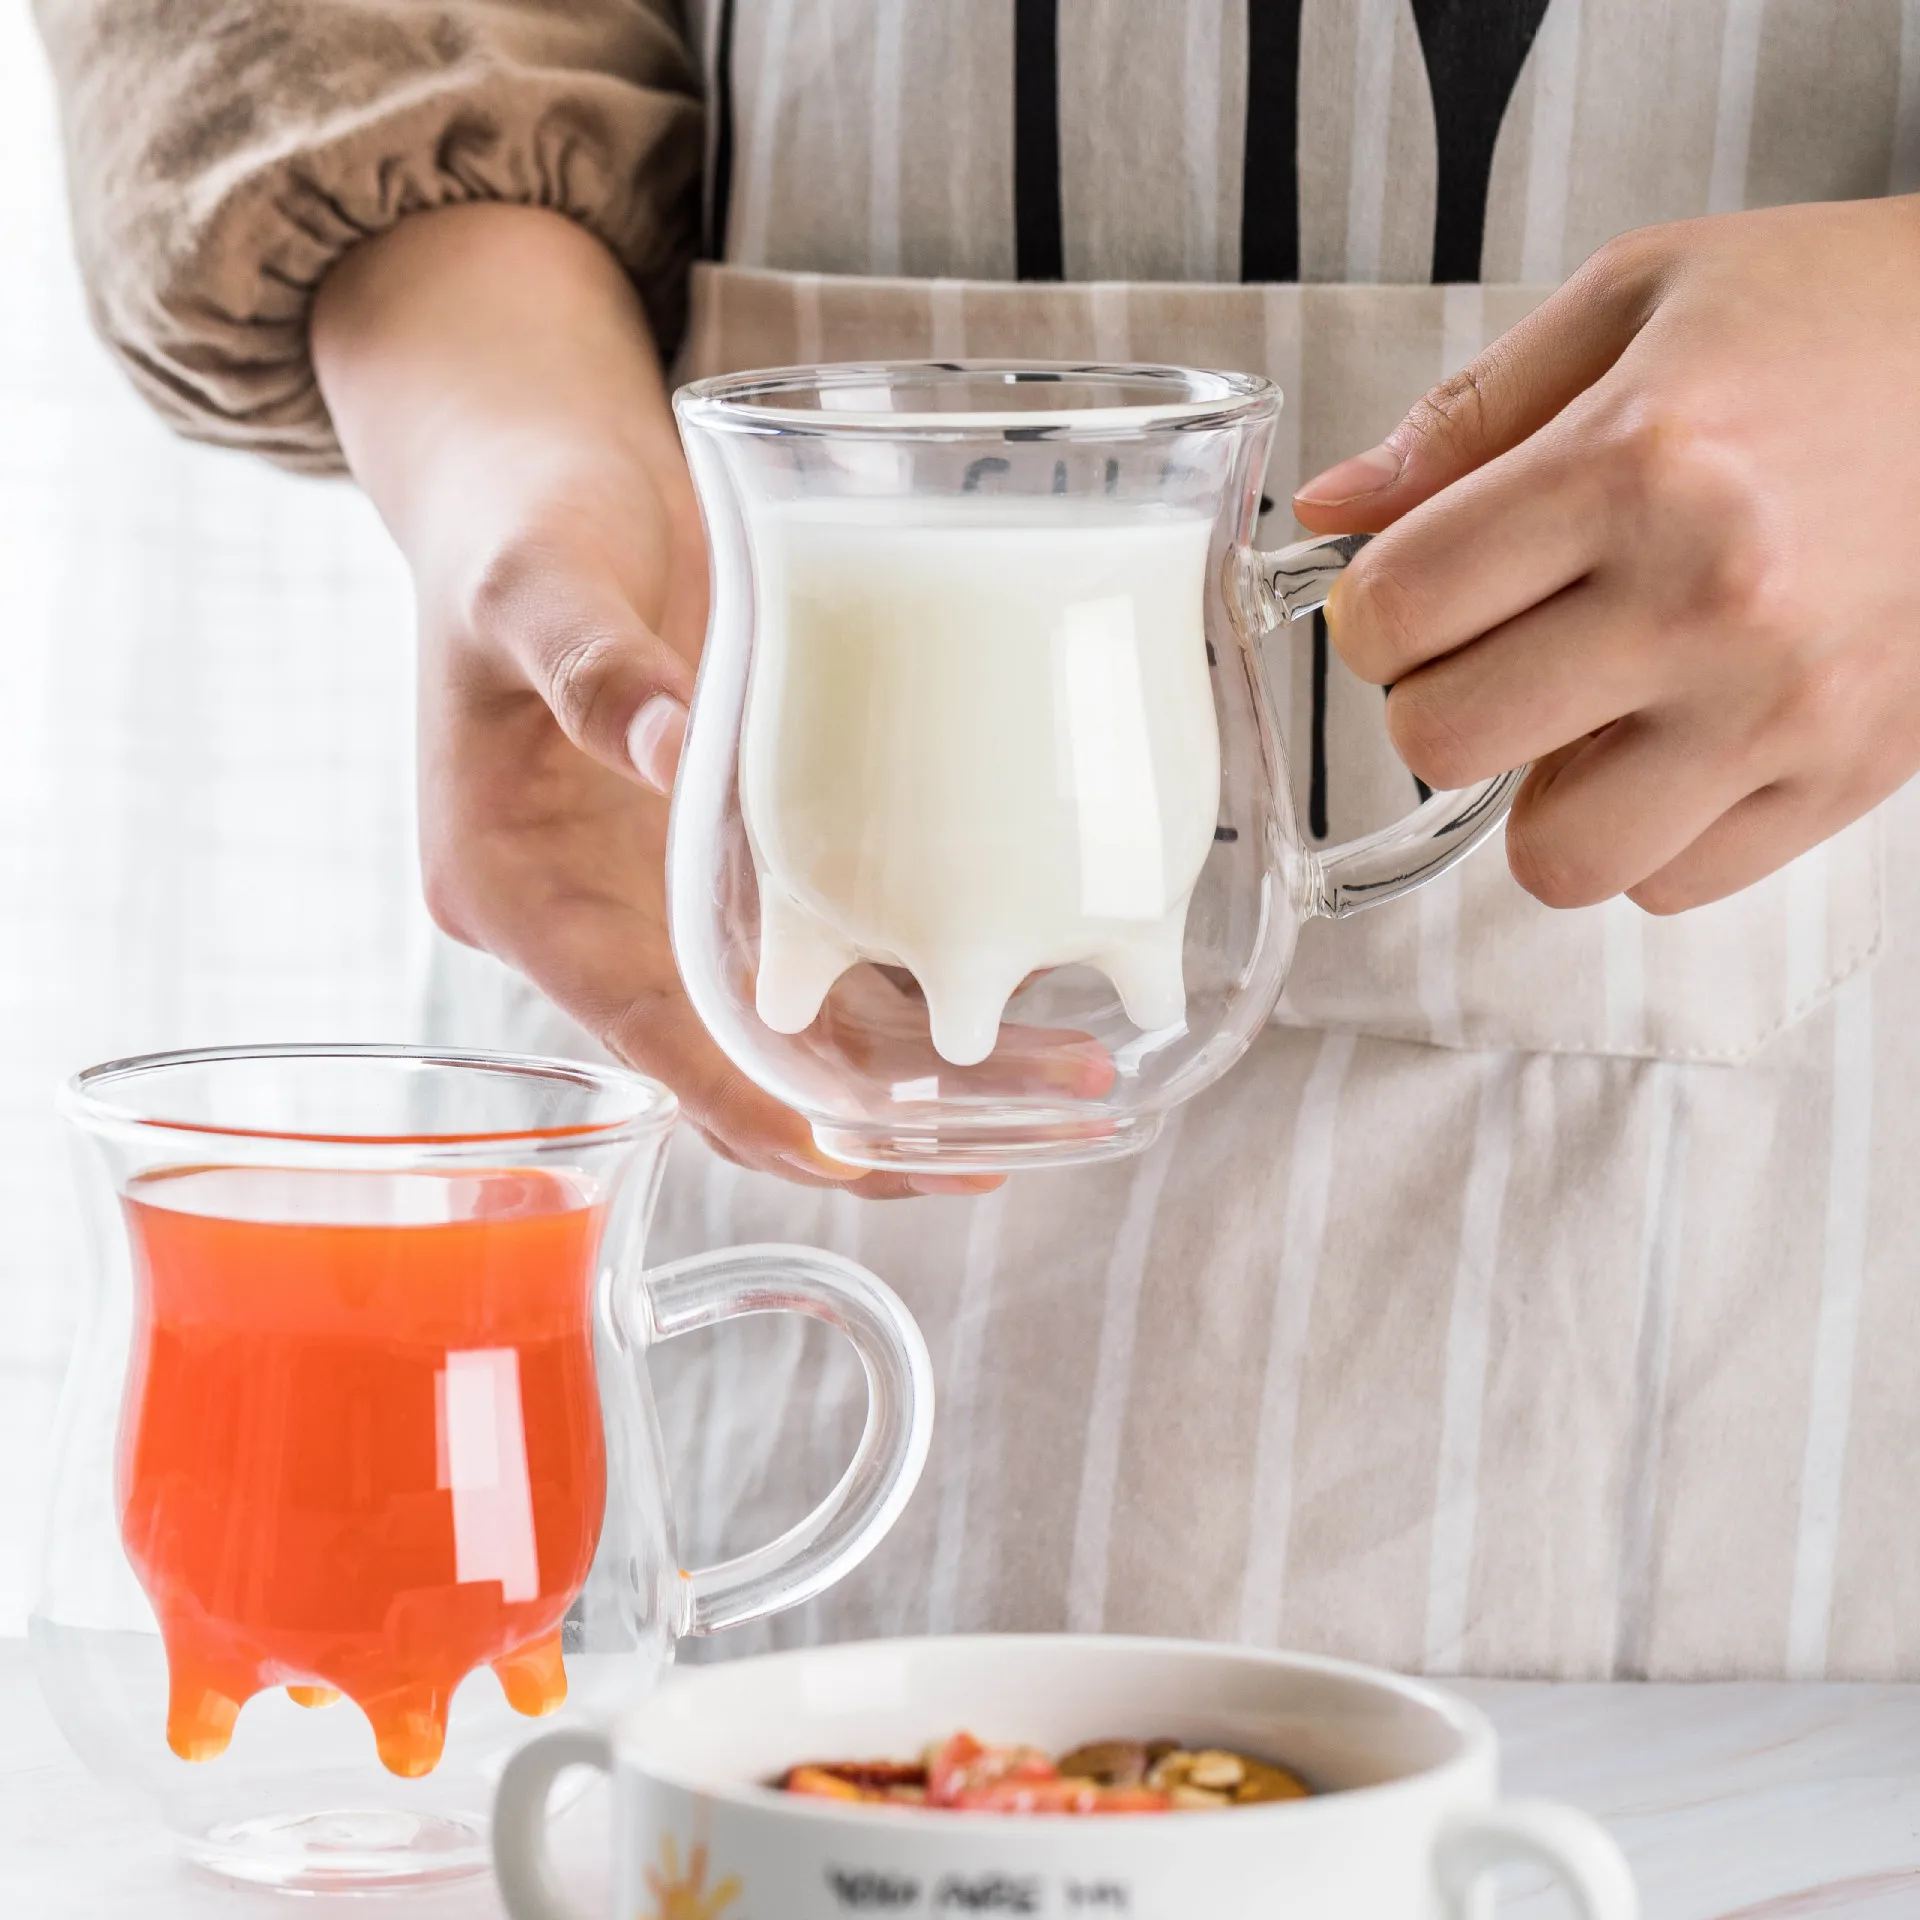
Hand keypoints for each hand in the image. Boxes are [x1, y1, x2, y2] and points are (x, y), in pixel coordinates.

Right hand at [312, 205, 993, 1196]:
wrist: (543, 474)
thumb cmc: (517, 522)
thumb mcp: (532, 583)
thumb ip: (594, 669)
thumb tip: (669, 750)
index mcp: (517, 886)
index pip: (638, 1027)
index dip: (742, 1099)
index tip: (847, 1154)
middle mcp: (597, 919)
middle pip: (734, 1052)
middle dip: (862, 1110)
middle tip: (995, 1139)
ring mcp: (672, 897)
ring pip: (799, 1015)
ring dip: (914, 1059)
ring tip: (1054, 1073)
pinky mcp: (735, 859)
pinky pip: (828, 943)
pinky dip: (912, 979)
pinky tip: (1012, 986)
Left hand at [1293, 196, 1919, 913]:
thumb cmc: (1845, 317)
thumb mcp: (1644, 296)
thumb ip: (1469, 415)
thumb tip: (1330, 509)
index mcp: (1637, 462)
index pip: (1394, 613)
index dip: (1373, 612)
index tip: (1414, 593)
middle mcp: (1709, 600)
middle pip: (1443, 741)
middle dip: (1438, 699)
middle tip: (1498, 647)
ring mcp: (1786, 707)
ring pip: (1555, 855)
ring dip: (1540, 792)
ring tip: (1593, 707)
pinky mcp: (1850, 777)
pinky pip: (1670, 883)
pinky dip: (1648, 830)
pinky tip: (1679, 737)